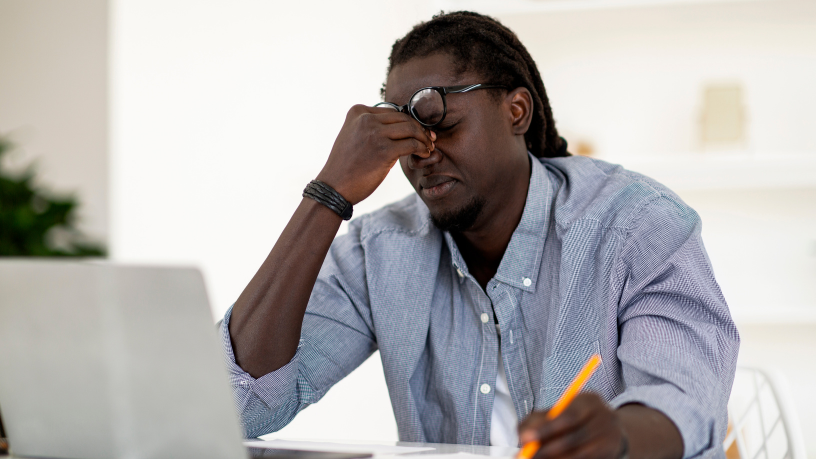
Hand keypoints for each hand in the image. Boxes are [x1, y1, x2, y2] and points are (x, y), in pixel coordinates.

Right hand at [316, 105, 435, 204]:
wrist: (334, 187)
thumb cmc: (345, 166)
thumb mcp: (353, 136)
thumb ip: (370, 127)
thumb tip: (400, 126)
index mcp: (357, 112)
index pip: (391, 112)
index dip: (408, 121)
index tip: (418, 130)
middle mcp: (365, 119)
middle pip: (403, 118)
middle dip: (419, 128)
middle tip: (429, 138)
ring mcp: (375, 134)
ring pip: (410, 129)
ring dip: (423, 138)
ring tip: (428, 147)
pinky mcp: (384, 150)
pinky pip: (412, 144)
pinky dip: (422, 148)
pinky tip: (424, 154)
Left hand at [518, 393, 626, 458]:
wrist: (611, 429)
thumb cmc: (576, 418)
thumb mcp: (560, 411)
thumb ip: (538, 420)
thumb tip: (522, 437)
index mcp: (590, 401)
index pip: (568, 416)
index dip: (545, 429)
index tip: (524, 439)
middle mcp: (604, 419)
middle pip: (573, 439)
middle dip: (546, 450)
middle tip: (527, 455)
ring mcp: (610, 440)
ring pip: (579, 455)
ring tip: (536, 458)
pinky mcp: (610, 455)